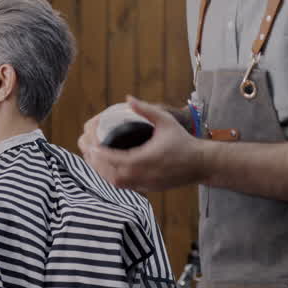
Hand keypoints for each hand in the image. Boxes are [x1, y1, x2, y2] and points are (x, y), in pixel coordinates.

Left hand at [79, 96, 208, 191]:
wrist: (201, 164)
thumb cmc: (184, 142)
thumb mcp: (165, 121)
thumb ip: (146, 109)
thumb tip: (128, 98)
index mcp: (143, 160)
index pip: (112, 159)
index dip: (97, 152)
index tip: (90, 142)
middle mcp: (140, 175)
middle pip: (107, 172)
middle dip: (94, 159)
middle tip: (86, 146)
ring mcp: (142, 184)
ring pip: (113, 182)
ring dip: (99, 169)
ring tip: (92, 155)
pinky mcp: (145, 189)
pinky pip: (122, 186)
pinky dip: (109, 177)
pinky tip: (103, 167)